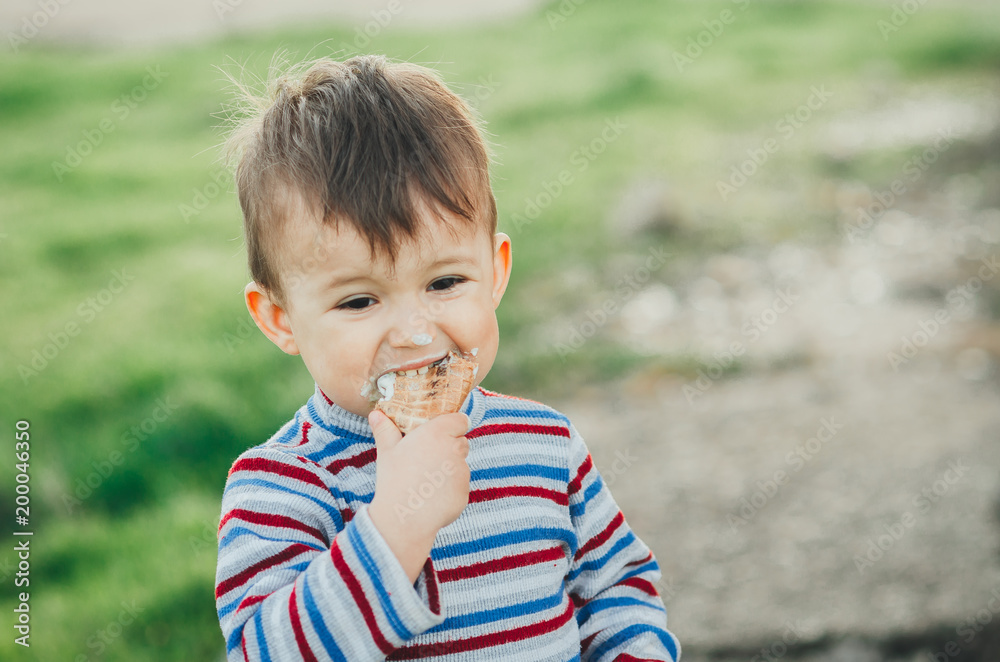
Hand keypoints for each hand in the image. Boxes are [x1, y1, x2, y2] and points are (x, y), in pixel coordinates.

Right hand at [366, 410, 470, 581]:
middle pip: (461, 443)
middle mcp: (454, 450)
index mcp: (438, 433)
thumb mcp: (387, 451)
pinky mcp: (464, 493)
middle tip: (428, 458)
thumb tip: (375, 414)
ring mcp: (462, 472)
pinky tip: (431, 497)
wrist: (404, 516)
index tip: (442, 432)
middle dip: (450, 448)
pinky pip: (459, 487)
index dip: (453, 425)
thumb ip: (385, 430)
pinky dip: (449, 490)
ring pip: (460, 466)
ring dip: (449, 470)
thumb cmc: (394, 479)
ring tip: (425, 481)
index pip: (460, 420)